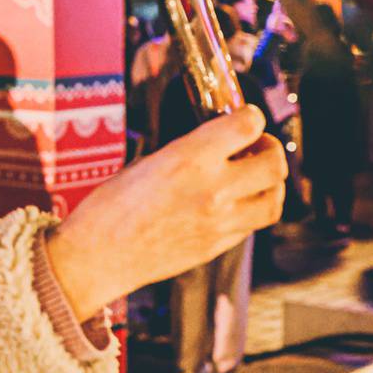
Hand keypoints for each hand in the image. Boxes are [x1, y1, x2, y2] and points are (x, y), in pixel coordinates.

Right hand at [43, 106, 285, 320]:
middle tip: (257, 148)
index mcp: (190, 158)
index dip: (252, 117)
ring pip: (274, 200)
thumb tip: (214, 146)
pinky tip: (235, 205)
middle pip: (274, 164)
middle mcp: (213, 189)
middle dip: (270, 150)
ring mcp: (220, 222)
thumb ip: (187, 153)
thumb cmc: (109, 208)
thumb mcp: (147, 162)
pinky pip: (252, 225)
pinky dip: (251, 211)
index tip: (247, 118)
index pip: (248, 125)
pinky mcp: (217, 247)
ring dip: (271, 185)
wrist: (98, 255)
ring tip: (255, 179)